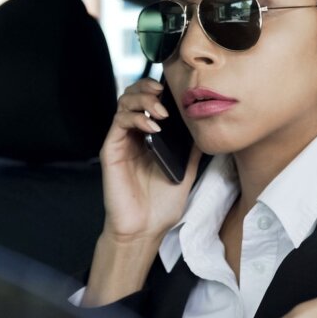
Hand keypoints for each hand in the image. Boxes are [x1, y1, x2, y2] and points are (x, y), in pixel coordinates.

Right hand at [99, 78, 201, 241]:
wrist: (144, 229)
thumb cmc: (161, 205)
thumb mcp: (185, 170)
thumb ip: (191, 149)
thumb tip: (205, 128)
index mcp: (148, 137)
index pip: (148, 101)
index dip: (157, 89)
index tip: (175, 88)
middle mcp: (133, 135)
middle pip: (132, 95)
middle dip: (148, 88)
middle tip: (164, 93)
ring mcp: (121, 141)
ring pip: (123, 103)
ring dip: (143, 99)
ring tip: (161, 111)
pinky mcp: (111, 150)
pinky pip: (119, 122)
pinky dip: (136, 118)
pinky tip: (153, 126)